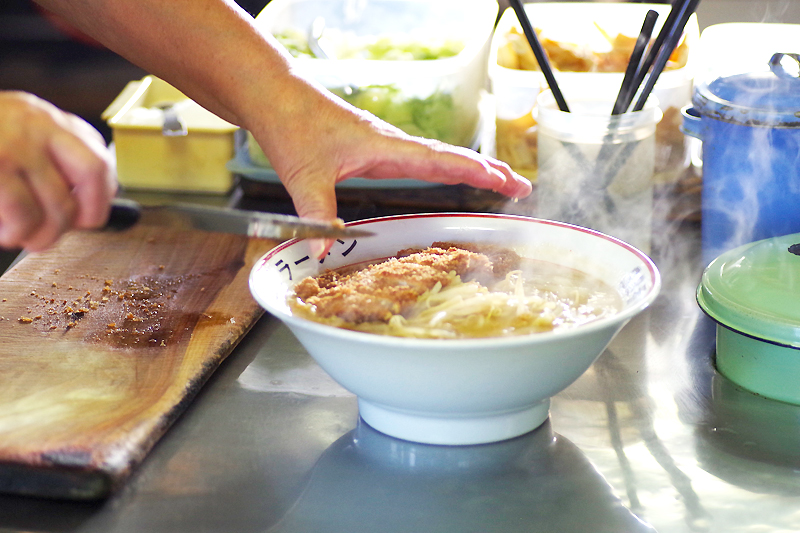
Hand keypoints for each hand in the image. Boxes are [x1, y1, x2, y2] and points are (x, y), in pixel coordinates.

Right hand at [0, 91, 116, 250]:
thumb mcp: (19, 131)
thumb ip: (54, 156)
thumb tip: (91, 202)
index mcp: (49, 121)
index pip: (99, 162)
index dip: (100, 199)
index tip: (89, 219)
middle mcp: (36, 127)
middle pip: (87, 180)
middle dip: (72, 221)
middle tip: (51, 235)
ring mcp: (12, 146)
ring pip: (54, 207)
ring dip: (42, 235)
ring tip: (23, 238)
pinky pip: (20, 213)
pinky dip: (16, 232)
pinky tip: (6, 234)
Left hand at [247, 78, 531, 222]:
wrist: (277, 97)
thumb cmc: (293, 127)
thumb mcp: (304, 176)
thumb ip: (318, 215)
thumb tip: (324, 252)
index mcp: (387, 147)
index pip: (442, 161)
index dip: (477, 172)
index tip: (508, 181)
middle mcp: (394, 145)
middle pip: (452, 157)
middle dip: (490, 170)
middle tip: (523, 186)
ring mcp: (387, 145)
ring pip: (440, 156)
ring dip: (472, 167)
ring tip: (501, 180)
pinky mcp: (376, 148)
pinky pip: (422, 159)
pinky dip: (446, 167)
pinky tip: (449, 174)